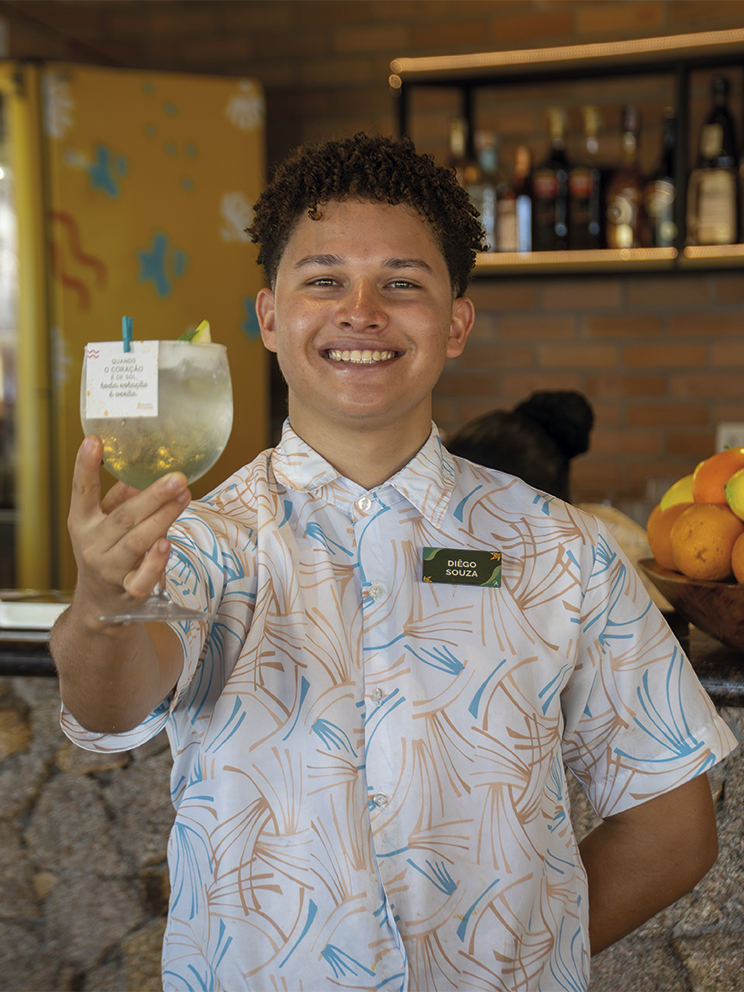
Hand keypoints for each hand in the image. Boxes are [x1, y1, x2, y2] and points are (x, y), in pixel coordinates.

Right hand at [68, 435, 190, 623]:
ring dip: (163, 518)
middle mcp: (92, 544)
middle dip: (152, 496)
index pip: (82, 491)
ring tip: (184, 497)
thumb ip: (122, 497)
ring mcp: (109, 569)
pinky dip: (156, 561)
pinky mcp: (128, 591)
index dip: (85, 466)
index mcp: (83, 522)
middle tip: (177, 477)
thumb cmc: (106, 551)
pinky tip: (167, 542)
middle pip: (124, 517)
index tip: (94, 441)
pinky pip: (143, 576)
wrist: (99, 603)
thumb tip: (144, 469)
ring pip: (137, 542)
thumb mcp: (104, 522)